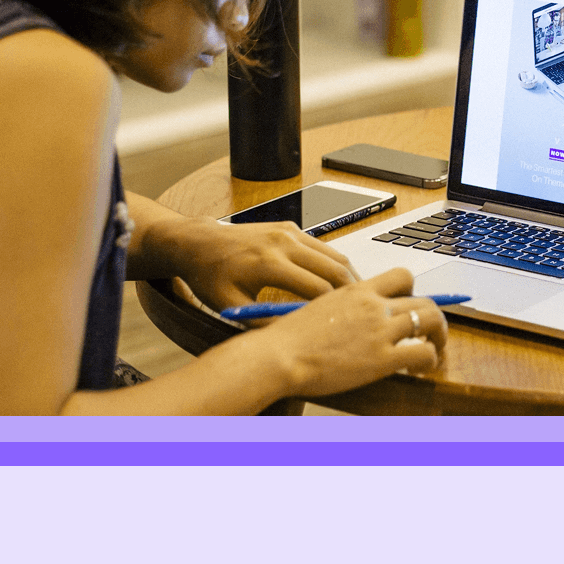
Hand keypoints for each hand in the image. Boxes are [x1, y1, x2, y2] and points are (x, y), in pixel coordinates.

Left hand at [159, 217, 360, 310]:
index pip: (317, 288)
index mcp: (269, 263)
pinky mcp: (290, 227)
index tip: (344, 325)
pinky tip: (336, 282)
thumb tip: (296, 336)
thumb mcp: (232, 306)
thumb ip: (264, 321)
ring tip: (356, 300)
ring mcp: (289, 231)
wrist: (199, 243)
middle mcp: (283, 242)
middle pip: (334, 268)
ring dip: (348, 277)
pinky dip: (334, 264)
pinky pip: (322, 247)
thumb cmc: (211, 276)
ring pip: (334, 255)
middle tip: (364, 312)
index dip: (334, 309)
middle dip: (352, 292)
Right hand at [245, 267, 446, 396]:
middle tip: (430, 333)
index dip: (413, 291)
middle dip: (433, 318)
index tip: (410, 306)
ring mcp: (380, 331)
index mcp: (357, 290)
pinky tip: (420, 370)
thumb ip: (342, 308)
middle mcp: (374, 305)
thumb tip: (350, 318)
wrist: (278, 355)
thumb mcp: (318, 308)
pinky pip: (424, 352)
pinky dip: (430, 360)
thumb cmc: (288, 338)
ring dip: (439, 336)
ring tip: (434, 350)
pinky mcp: (382, 358)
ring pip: (432, 321)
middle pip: (423, 300)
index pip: (402, 276)